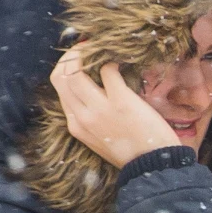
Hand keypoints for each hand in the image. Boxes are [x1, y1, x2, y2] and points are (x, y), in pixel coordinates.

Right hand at [50, 45, 179, 168]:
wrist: (153, 165)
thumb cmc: (132, 151)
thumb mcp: (100, 139)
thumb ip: (91, 118)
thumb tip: (95, 92)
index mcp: (75, 125)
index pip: (59, 87)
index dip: (66, 67)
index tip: (78, 58)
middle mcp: (82, 116)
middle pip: (60, 76)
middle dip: (70, 55)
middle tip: (85, 47)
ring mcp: (99, 108)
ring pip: (75, 71)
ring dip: (85, 53)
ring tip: (99, 47)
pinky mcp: (121, 101)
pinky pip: (108, 71)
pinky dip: (111, 61)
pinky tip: (121, 61)